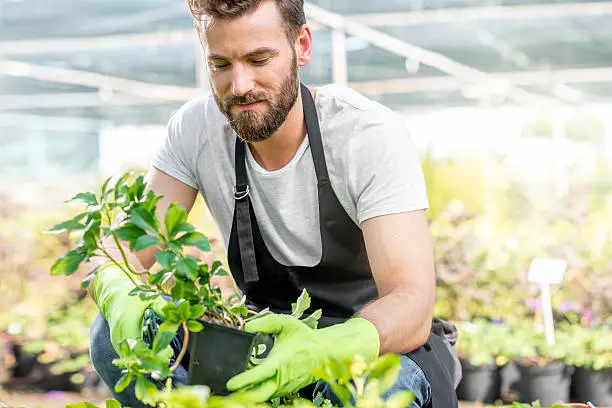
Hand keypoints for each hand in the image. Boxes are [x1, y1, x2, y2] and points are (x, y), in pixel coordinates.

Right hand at [93, 264, 171, 358]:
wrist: (114, 295)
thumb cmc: (133, 297)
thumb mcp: (150, 298)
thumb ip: (164, 308)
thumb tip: (179, 317)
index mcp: (127, 324)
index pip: (139, 348)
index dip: (154, 355)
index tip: (168, 353)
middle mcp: (119, 336)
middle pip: (135, 359)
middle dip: (152, 362)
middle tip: (168, 358)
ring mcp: (116, 342)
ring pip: (130, 361)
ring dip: (147, 362)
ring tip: (164, 358)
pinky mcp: (117, 345)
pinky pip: (128, 358)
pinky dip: (141, 360)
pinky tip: (154, 356)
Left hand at [226, 314, 379, 400]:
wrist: (323, 352)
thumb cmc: (304, 338)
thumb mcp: (285, 323)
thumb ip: (265, 323)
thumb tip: (247, 327)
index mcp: (280, 363)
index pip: (259, 375)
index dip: (243, 380)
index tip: (230, 383)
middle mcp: (280, 380)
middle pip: (257, 395)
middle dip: (241, 394)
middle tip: (226, 389)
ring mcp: (283, 388)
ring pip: (261, 395)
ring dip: (248, 391)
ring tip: (235, 383)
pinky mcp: (284, 391)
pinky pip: (267, 393)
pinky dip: (256, 389)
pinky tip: (248, 381)